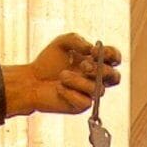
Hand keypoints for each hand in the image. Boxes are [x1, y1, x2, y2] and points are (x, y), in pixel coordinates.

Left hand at [3, 33, 121, 115]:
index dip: (110, 55)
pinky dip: (69, 93)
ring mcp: (90, 94)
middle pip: (115, 77)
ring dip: (79, 81)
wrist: (31, 81)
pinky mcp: (81, 106)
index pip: (115, 58)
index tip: (94, 51)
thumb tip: (90, 48)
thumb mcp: (62, 43)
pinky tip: (58, 88)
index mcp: (96, 62)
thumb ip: (77, 40)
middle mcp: (96, 78)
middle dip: (100, 70)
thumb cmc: (48, 62)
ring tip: (62, 76)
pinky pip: (84, 102)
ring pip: (97, 90)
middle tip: (84, 66)